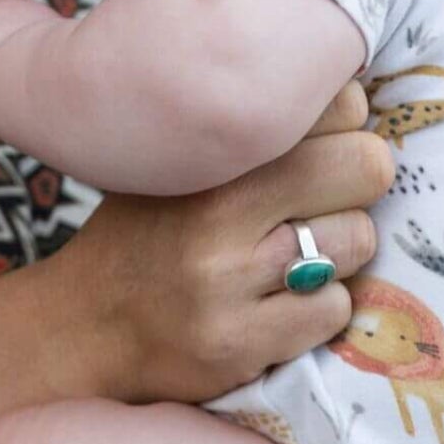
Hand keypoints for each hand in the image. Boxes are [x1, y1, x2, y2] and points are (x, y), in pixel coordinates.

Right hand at [40, 81, 392, 402]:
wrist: (78, 328)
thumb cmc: (143, 235)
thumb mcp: (180, 161)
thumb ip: (253, 132)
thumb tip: (357, 100)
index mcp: (206, 149)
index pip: (338, 103)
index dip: (342, 127)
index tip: (319, 148)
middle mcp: (217, 209)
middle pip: (365, 166)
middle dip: (356, 185)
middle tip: (323, 203)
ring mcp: (228, 280)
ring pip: (357, 240)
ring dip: (338, 253)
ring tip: (293, 258)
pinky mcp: (239, 343)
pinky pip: (334, 310)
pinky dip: (317, 310)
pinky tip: (277, 306)